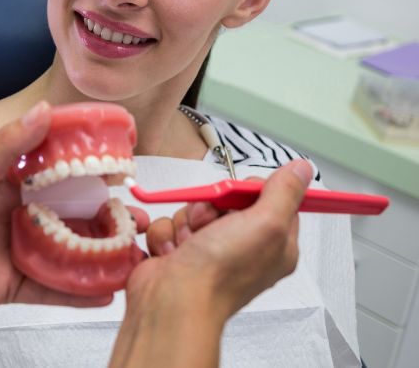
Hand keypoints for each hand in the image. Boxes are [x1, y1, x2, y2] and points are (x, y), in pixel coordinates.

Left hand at [0, 101, 149, 316]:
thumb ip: (9, 147)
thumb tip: (44, 110)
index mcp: (11, 185)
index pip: (59, 173)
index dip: (91, 170)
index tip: (124, 165)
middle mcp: (22, 216)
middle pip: (73, 217)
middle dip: (107, 218)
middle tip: (140, 219)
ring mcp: (21, 251)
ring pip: (70, 253)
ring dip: (101, 255)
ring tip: (135, 256)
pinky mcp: (16, 285)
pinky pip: (54, 290)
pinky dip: (79, 292)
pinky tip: (108, 293)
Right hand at [132, 160, 312, 320]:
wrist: (173, 301)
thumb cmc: (220, 273)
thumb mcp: (265, 224)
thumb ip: (284, 192)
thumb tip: (301, 169)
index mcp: (274, 244)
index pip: (271, 198)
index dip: (252, 190)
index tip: (241, 195)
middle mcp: (244, 247)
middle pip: (228, 199)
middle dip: (212, 204)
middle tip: (211, 222)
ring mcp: (210, 249)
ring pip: (195, 209)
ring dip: (187, 219)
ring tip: (189, 243)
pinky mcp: (180, 250)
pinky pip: (171, 222)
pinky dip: (167, 233)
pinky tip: (173, 251)